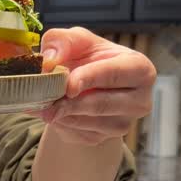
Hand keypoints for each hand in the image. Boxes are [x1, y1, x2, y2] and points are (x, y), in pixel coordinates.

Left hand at [37, 27, 156, 145]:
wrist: (86, 86)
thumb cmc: (88, 58)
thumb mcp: (77, 40)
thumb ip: (63, 41)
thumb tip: (50, 59)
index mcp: (140, 70)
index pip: (115, 74)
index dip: (90, 78)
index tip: (68, 85)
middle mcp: (139, 101)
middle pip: (101, 104)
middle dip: (69, 102)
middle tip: (42, 99)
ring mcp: (122, 124)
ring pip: (86, 123)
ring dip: (60, 113)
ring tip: (40, 101)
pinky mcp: (103, 139)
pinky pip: (76, 134)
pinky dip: (59, 123)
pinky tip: (52, 110)